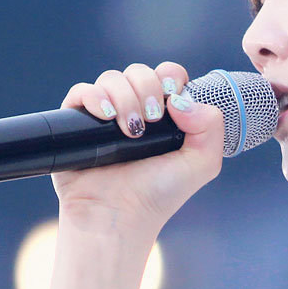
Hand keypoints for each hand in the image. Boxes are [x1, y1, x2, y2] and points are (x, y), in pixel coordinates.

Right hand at [51, 62, 225, 229]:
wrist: (120, 216)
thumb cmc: (159, 195)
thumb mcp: (202, 163)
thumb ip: (211, 126)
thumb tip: (180, 98)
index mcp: (164, 115)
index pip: (167, 76)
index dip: (170, 78)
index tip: (171, 100)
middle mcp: (135, 110)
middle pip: (139, 72)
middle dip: (147, 88)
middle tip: (151, 120)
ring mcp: (105, 116)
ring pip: (111, 79)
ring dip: (123, 96)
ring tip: (128, 129)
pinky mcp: (77, 124)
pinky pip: (81, 92)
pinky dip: (93, 96)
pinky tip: (105, 116)